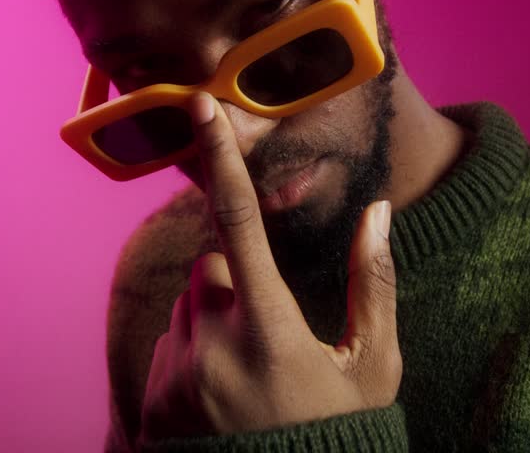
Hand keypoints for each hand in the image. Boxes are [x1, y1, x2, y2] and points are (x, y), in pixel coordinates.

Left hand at [137, 92, 401, 444]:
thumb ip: (375, 284)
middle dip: (236, 283)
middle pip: (211, 269)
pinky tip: (225, 398)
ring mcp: (176, 375)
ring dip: (214, 321)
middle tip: (272, 336)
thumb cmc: (339, 432)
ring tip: (251, 376)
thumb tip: (378, 212)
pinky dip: (192, 359)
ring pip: (189, 309)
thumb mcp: (371, 365)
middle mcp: (212, 346)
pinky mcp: (152, 400)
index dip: (222, 161)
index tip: (202, 108)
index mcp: (270, 329)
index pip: (241, 224)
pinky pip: (167, 349)